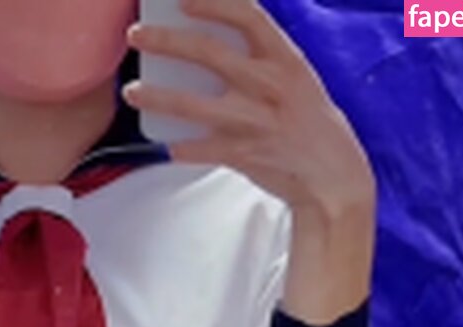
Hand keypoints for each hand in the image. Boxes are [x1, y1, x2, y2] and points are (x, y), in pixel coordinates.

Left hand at [124, 0, 375, 321]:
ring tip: (131, 91)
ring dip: (157, 96)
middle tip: (136, 35)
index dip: (211, 3)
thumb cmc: (306, 122)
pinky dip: (180, 147)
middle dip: (165, 40)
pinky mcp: (244, 154)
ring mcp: (254, 120)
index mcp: (283, 58)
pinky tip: (166, 144)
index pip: (246, 15)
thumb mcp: (294, 78)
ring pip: (193, 104)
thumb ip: (260, 60)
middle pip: (207, 52)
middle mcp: (268, 84)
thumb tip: (213, 43)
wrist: (331, 174)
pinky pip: (200, 149)